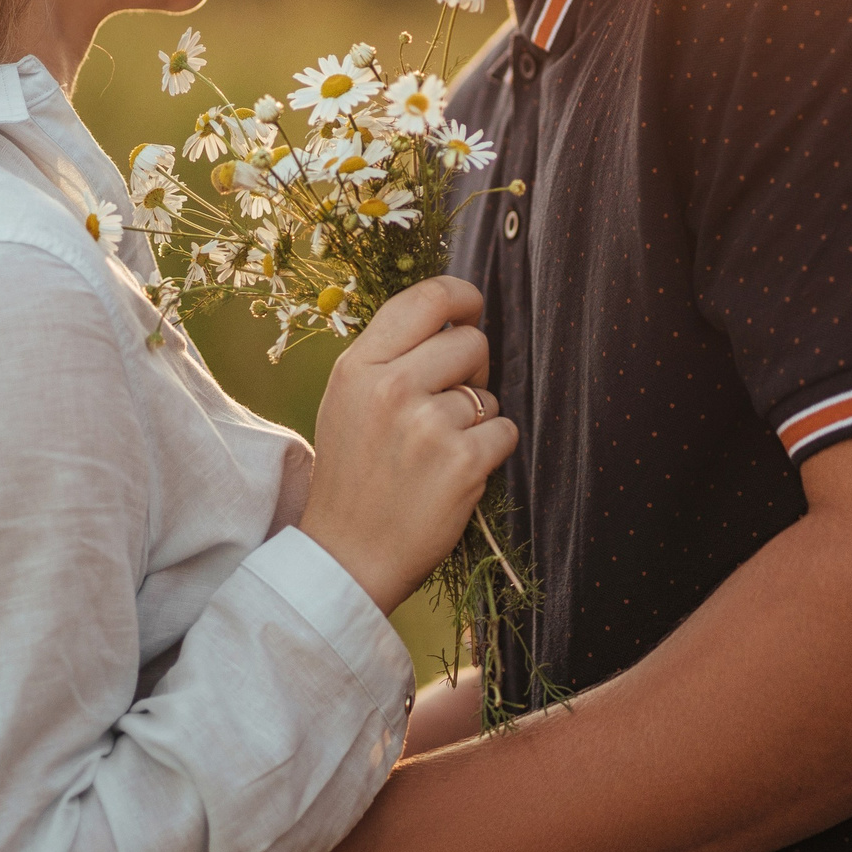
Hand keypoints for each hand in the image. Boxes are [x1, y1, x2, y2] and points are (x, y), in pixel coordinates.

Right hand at [299, 275, 517, 614]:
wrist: (347, 556)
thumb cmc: (353, 475)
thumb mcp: (347, 400)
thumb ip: (389, 356)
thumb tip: (451, 318)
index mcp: (358, 367)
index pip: (427, 298)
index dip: (462, 296)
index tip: (472, 309)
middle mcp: (391, 388)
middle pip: (471, 341)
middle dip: (471, 369)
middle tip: (445, 405)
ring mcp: (428, 425)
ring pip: (487, 393)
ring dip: (475, 421)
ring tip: (435, 453)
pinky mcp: (463, 463)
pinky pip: (505, 432)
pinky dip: (490, 453)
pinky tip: (454, 475)